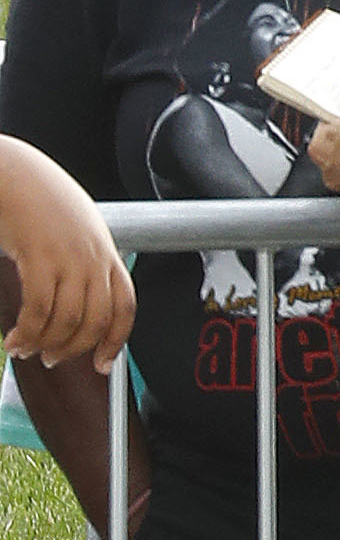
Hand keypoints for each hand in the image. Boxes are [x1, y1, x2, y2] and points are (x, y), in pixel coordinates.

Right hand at [0, 143, 134, 372]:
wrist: (17, 175)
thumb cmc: (43, 202)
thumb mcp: (76, 232)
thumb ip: (83, 265)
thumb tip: (78, 309)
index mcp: (106, 250)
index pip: (125, 303)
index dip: (117, 339)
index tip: (102, 363)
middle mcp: (93, 254)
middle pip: (96, 320)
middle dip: (74, 349)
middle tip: (53, 359)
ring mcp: (69, 256)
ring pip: (66, 321)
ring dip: (44, 345)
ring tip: (25, 349)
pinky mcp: (40, 257)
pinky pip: (38, 312)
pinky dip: (26, 335)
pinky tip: (13, 340)